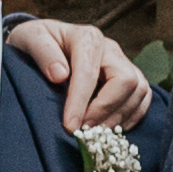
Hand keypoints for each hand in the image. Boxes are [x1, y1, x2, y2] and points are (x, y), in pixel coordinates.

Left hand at [7, 14, 154, 137]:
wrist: (45, 43)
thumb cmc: (36, 42)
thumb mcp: (29, 38)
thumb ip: (42, 52)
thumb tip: (59, 74)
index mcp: (87, 38)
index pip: (90, 72)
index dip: (81, 102)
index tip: (70, 126)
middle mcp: (111, 49)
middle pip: (126, 80)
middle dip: (106, 110)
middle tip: (85, 131)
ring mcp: (124, 64)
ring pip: (139, 91)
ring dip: (118, 118)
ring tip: (94, 133)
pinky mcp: (132, 79)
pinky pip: (143, 100)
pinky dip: (129, 119)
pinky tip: (107, 128)